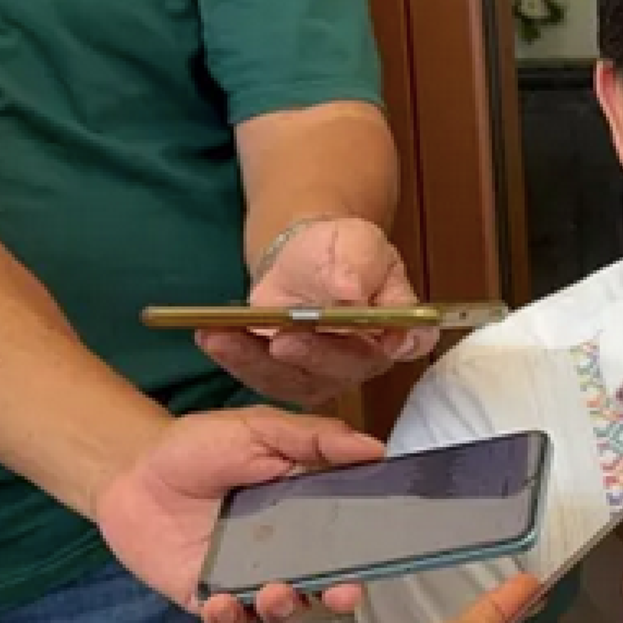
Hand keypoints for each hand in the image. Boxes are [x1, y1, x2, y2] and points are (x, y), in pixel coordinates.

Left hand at [92, 406, 385, 622]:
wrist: (131, 471)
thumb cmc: (199, 446)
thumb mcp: (259, 429)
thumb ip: (316, 438)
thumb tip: (377, 448)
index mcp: (307, 512)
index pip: (348, 538)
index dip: (367, 551)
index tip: (381, 555)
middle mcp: (285, 552)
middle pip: (325, 584)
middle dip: (339, 595)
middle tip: (341, 592)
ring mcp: (247, 578)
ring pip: (283, 610)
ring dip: (287, 609)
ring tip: (275, 592)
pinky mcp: (208, 598)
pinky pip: (229, 622)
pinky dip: (230, 619)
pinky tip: (221, 603)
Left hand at [198, 216, 438, 404]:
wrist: (307, 257)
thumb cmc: (342, 252)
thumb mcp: (358, 244)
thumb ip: (360, 267)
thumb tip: (351, 294)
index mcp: (400, 325)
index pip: (412, 340)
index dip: (402, 344)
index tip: (386, 341)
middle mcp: (368, 359)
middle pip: (346, 367)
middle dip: (313, 354)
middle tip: (286, 339)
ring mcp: (326, 375)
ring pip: (296, 378)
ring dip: (258, 359)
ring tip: (225, 335)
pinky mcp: (288, 377)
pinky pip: (261, 375)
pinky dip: (234, 357)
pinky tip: (210, 337)